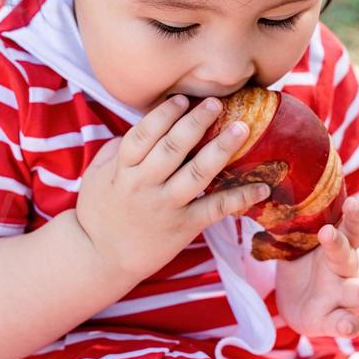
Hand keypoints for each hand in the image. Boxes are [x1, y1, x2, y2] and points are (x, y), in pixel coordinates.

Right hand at [75, 95, 270, 282]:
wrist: (101, 259)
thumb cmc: (99, 213)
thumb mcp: (97, 176)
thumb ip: (115, 150)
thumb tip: (142, 128)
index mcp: (122, 168)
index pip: (144, 134)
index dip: (164, 114)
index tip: (183, 99)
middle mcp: (144, 184)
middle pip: (173, 147)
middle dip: (197, 122)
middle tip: (217, 103)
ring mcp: (166, 206)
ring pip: (197, 172)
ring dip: (221, 149)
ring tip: (241, 128)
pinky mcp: (183, 227)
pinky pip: (215, 209)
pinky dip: (240, 198)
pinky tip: (262, 188)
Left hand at [275, 197, 358, 337]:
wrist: (302, 303)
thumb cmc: (306, 262)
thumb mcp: (300, 239)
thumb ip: (296, 221)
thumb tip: (274, 186)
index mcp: (337, 245)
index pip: (350, 227)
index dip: (354, 216)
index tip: (353, 202)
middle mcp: (342, 268)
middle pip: (348, 253)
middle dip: (350, 239)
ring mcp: (340, 295)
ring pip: (356, 290)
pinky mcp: (331, 320)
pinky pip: (341, 322)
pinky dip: (347, 325)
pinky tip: (352, 326)